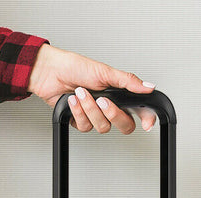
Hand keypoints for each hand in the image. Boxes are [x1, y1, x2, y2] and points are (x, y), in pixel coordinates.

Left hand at [27, 44, 156, 133]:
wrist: (52, 73)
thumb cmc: (76, 68)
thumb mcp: (105, 72)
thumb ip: (128, 81)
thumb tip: (148, 86)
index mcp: (120, 94)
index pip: (139, 110)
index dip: (146, 118)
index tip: (147, 124)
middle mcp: (109, 107)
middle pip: (124, 125)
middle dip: (113, 114)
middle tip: (103, 101)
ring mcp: (95, 116)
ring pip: (102, 127)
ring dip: (89, 109)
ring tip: (81, 92)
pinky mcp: (81, 122)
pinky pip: (85, 127)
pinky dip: (78, 112)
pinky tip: (73, 100)